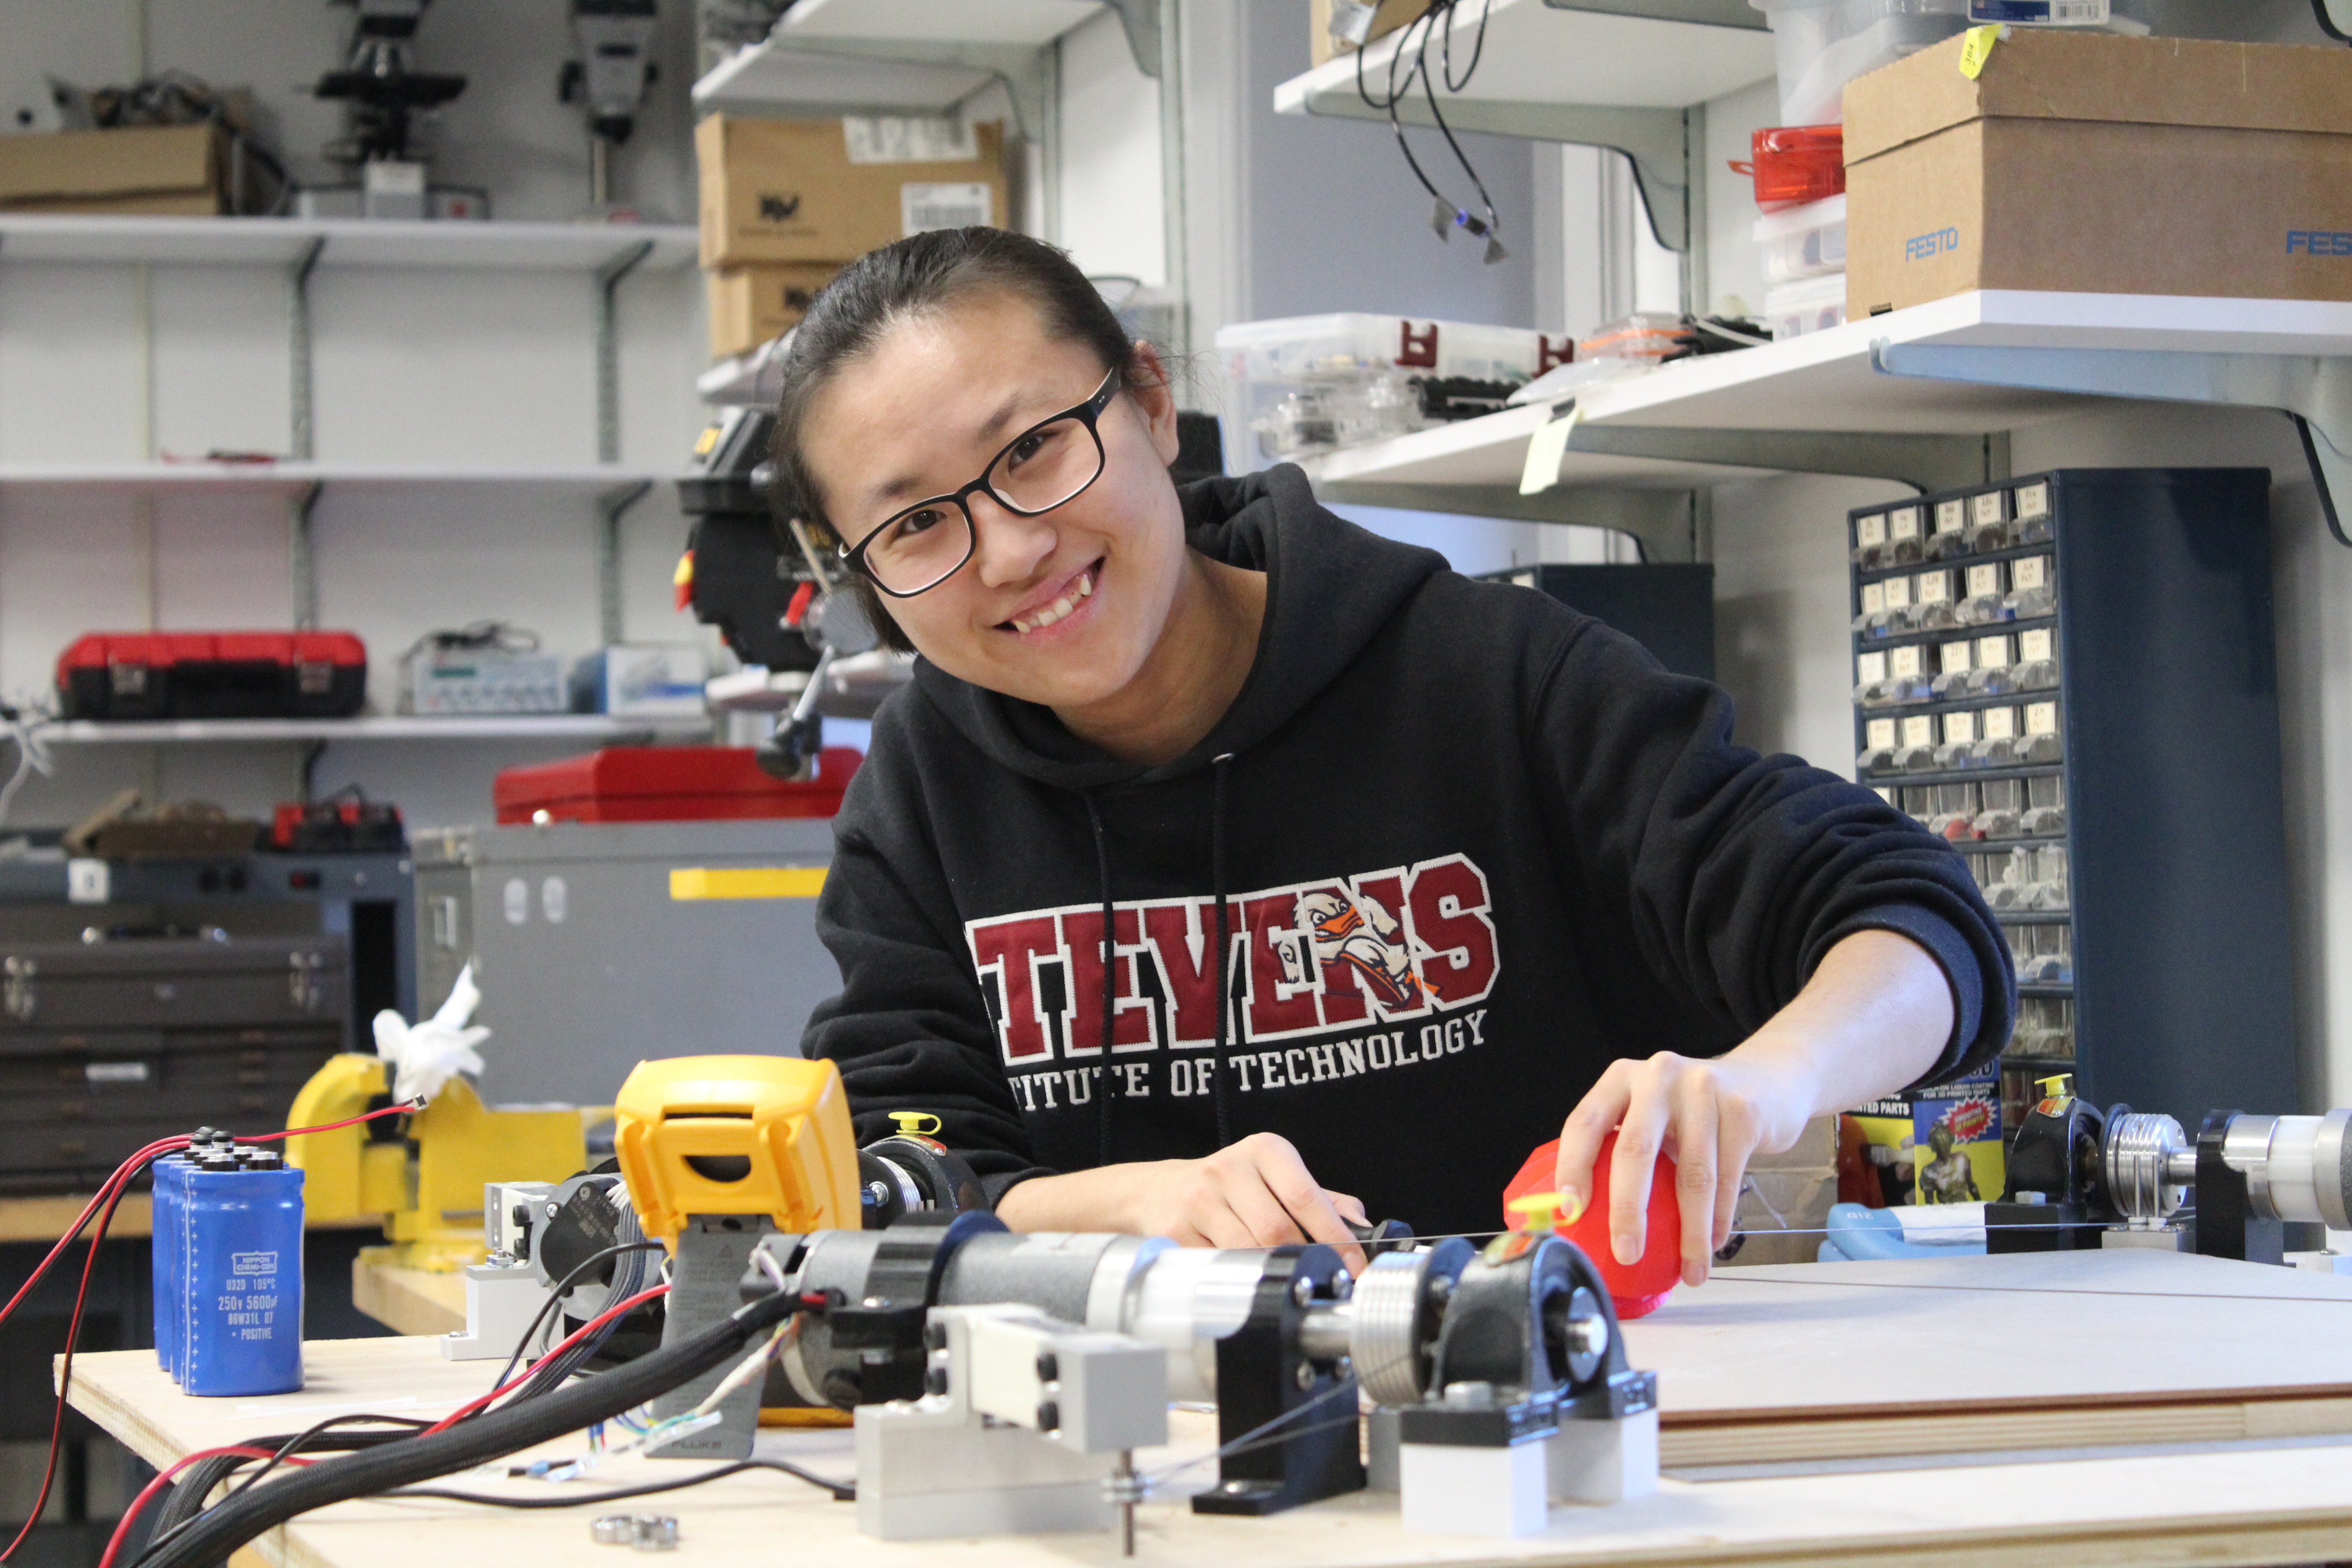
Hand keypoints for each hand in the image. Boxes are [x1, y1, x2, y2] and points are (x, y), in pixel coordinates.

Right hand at [995, 1132, 1369, 1273]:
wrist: (1158, 1191)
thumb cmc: (1228, 1188)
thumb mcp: (1274, 1178)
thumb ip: (1321, 1200)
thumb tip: (1363, 1224)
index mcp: (1265, 1150)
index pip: (1307, 1197)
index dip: (1336, 1238)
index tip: (1355, 1268)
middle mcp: (1230, 1167)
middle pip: (1278, 1231)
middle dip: (1302, 1262)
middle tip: (1318, 1282)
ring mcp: (1199, 1198)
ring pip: (1247, 1252)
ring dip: (1268, 1273)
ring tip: (1277, 1280)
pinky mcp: (1176, 1230)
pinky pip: (1217, 1266)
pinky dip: (1235, 1278)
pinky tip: (1239, 1277)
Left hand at [1552, 1051, 1813, 1288]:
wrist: (1766, 1081)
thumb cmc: (1691, 1112)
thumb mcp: (1651, 1114)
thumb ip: (1620, 1150)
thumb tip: (1585, 1222)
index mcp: (1621, 1078)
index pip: (1585, 1123)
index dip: (1572, 1167)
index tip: (1568, 1212)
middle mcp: (1658, 1077)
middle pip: (1634, 1149)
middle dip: (1627, 1210)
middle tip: (1626, 1255)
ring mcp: (1703, 1090)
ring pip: (1691, 1175)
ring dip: (1689, 1232)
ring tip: (1689, 1272)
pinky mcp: (1743, 1112)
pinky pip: (1727, 1178)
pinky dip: (1719, 1220)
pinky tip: (1712, 1246)